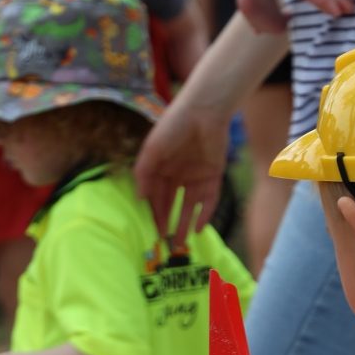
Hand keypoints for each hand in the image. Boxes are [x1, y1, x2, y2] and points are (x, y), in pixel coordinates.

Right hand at [135, 97, 227, 243]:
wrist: (203, 112)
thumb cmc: (173, 126)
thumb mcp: (152, 149)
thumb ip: (144, 173)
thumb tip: (140, 198)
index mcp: (161, 168)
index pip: (156, 196)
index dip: (154, 213)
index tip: (153, 231)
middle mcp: (178, 175)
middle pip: (172, 204)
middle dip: (169, 222)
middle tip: (166, 243)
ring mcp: (196, 176)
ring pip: (190, 206)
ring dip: (185, 224)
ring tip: (181, 243)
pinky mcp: (214, 176)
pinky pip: (209, 200)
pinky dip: (204, 214)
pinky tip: (198, 228)